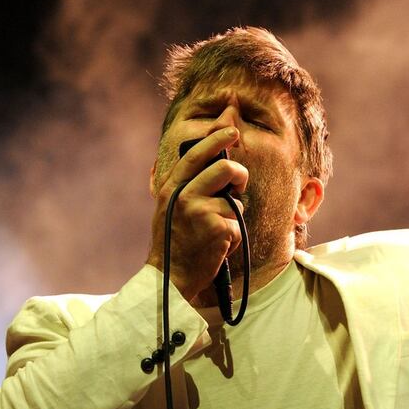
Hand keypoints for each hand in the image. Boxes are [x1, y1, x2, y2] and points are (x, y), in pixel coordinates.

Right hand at [146, 128, 246, 302]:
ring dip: (232, 217)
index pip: (195, 155)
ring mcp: (200, 211)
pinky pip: (237, 225)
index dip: (216, 139)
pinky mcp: (217, 228)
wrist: (169, 277)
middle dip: (240, 175)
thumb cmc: (173, 243)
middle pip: (225, 168)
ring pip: (234, 202)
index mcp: (171, 189)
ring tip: (216, 232)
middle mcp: (184, 196)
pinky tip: (217, 246)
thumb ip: (185, 187)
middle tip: (239, 184)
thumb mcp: (168, 209)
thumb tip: (213, 165)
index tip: (232, 131)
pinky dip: (233, 238)